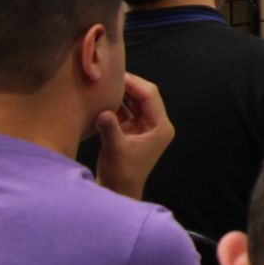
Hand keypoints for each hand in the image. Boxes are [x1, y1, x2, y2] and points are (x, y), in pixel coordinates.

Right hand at [95, 74, 174, 200]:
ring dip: (121, 92)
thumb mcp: (115, 150)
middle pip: (144, 95)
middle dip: (128, 84)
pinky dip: (116, 103)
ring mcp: (144, 126)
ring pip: (135, 101)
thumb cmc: (121, 174)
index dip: (134, 83)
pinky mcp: (132, 130)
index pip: (150, 96)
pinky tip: (102, 96)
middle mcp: (156, 124)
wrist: (118, 191)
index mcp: (161, 127)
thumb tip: (103, 111)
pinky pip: (126, 110)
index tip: (116, 74)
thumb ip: (110, 129)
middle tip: (109, 73)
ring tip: (104, 81)